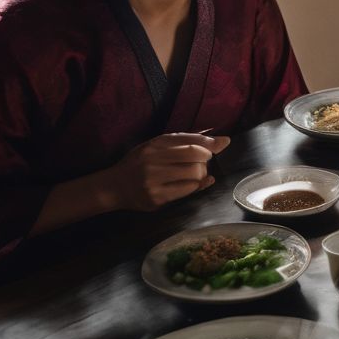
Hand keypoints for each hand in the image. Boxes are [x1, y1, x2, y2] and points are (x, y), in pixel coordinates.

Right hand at [103, 133, 229, 211]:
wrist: (114, 186)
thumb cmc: (141, 163)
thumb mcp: (158, 145)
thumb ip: (186, 141)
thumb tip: (223, 141)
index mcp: (155, 144)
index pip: (190, 140)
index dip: (211, 142)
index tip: (223, 143)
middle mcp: (153, 159)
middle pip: (196, 156)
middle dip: (205, 159)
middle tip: (201, 163)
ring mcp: (154, 180)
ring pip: (195, 174)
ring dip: (202, 174)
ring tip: (195, 174)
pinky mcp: (157, 198)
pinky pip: (188, 190)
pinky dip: (197, 186)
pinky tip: (194, 183)